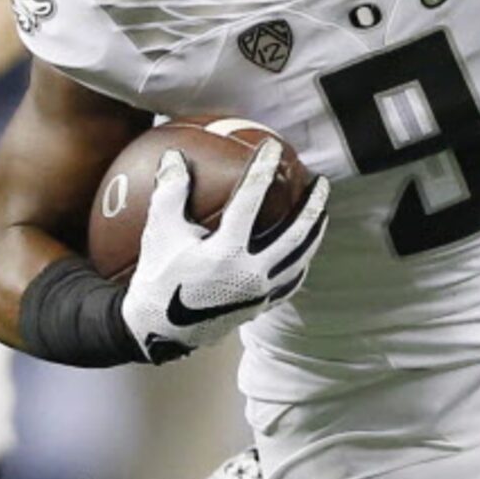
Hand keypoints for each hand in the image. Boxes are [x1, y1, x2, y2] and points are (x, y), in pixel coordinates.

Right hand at [119, 144, 328, 361]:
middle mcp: (249, 274)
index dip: (261, 170)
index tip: (272, 147)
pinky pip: (290, 282)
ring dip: (314, 233)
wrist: (159, 330)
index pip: (250, 202)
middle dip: (312, 206)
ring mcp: (259, 294)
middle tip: (321, 182)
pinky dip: (300, 263)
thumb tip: (175, 156)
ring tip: (322, 212)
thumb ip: (170, 193)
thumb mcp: (159, 233)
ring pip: (299, 260)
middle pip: (294, 236)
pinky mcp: (259, 307)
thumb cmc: (157, 277)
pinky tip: (304, 251)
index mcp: (225, 254)